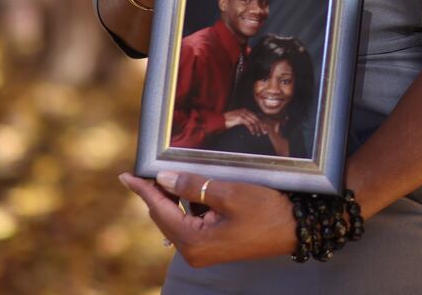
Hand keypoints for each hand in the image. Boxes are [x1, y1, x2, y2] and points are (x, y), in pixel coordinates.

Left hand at [120, 171, 294, 266]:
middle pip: (165, 216)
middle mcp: (194, 251)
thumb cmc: (266, 211)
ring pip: (178, 218)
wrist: (295, 229)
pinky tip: (194, 189)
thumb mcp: (228, 193)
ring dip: (175, 197)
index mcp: (194, 241)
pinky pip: (192, 223)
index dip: (143, 189)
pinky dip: (189, 205)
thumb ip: (193, 186)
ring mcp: (203, 251)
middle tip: (149, 169)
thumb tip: (164, 179)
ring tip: (173, 175)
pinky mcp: (214, 247)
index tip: (126, 176)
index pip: (160, 209)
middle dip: (157, 192)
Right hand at [222, 109, 268, 135]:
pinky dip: (252, 129)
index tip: (264, 128)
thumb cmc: (229, 120)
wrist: (221, 119)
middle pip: (256, 118)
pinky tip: (253, 133)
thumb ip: (245, 120)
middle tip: (264, 132)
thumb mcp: (238, 119)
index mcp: (246, 111)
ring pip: (254, 121)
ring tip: (259, 134)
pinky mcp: (240, 118)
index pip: (256, 116)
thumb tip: (252, 125)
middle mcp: (245, 111)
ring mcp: (243, 114)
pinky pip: (249, 124)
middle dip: (261, 126)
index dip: (261, 122)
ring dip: (257, 128)